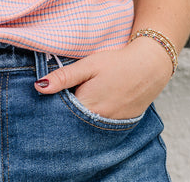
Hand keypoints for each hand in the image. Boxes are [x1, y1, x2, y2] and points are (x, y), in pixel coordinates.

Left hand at [34, 37, 173, 119]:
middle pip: (72, 122)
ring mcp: (110, 126)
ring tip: (86, 94)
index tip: (54, 92)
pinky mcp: (120, 125)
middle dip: (66, 110)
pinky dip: (95, 118)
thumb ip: (64, 76)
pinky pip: (101, 126)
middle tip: (71, 91)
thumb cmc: (118, 63)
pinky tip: (98, 102)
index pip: (59, 114)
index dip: (54, 104)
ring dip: (81, 115)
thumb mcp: (89, 65)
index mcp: (86, 106)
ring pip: (86, 125)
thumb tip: (39, 87)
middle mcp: (98, 122)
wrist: (150, 66)